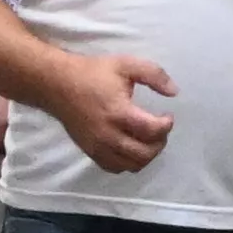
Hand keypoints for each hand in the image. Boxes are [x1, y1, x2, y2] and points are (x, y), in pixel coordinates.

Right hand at [53, 54, 180, 173]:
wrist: (57, 85)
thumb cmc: (93, 73)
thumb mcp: (126, 64)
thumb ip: (154, 75)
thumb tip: (174, 92)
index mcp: (119, 112)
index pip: (152, 130)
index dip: (166, 125)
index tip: (167, 116)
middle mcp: (109, 135)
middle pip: (144, 153)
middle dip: (159, 143)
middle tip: (159, 129)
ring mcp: (98, 147)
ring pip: (131, 165)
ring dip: (146, 155)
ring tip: (147, 140)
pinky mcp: (90, 152)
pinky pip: (115, 168)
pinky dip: (128, 162)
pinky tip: (130, 148)